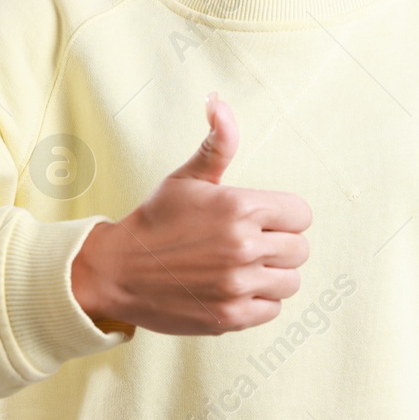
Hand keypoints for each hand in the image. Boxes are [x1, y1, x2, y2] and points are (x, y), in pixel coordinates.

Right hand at [70, 91, 311, 335]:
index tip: (263, 220)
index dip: (285, 216)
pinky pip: (273, 309)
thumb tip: (219, 102)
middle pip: (300, 249)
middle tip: (251, 244)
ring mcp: (238, 285)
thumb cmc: (156, 220)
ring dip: (272, 275)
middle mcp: (244, 246)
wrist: (117, 271)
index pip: (302, 215)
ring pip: (291, 282)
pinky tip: (234, 288)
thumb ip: (217, 143)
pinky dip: (259, 302)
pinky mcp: (231, 317)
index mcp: (240, 207)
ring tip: (243, 267)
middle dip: (280, 245)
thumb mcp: (187, 177)